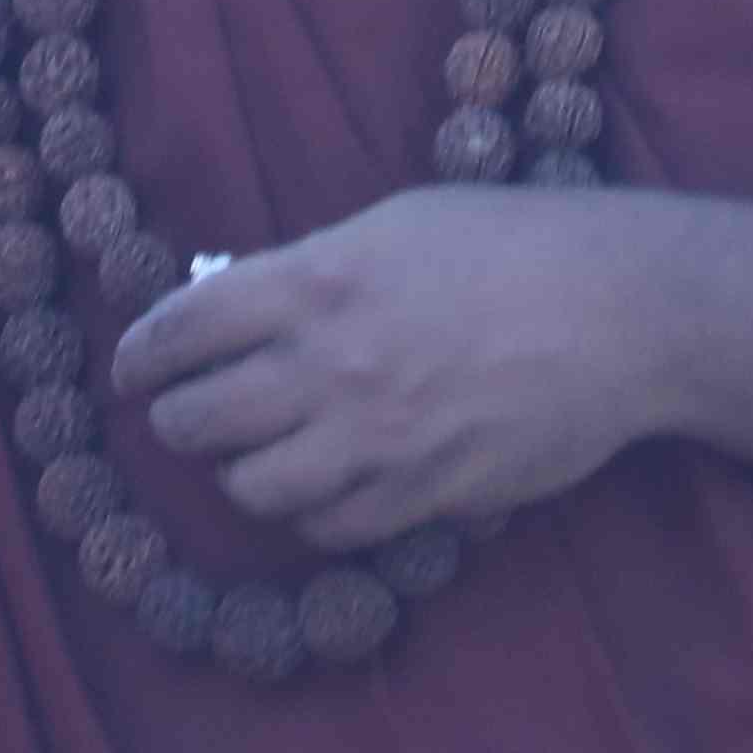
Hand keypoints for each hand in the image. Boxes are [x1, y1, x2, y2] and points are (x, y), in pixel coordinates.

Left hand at [107, 185, 682, 547]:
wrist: (622, 311)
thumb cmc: (513, 245)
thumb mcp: (397, 224)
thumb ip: (310, 266)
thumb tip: (234, 301)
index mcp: (316, 280)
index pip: (181, 329)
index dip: (139, 354)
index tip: (130, 369)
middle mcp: (332, 364)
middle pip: (196, 420)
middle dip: (177, 420)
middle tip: (184, 415)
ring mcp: (376, 438)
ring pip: (251, 488)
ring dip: (241, 473)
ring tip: (254, 455)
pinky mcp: (422, 494)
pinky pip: (328, 528)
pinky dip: (311, 513)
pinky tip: (324, 487)